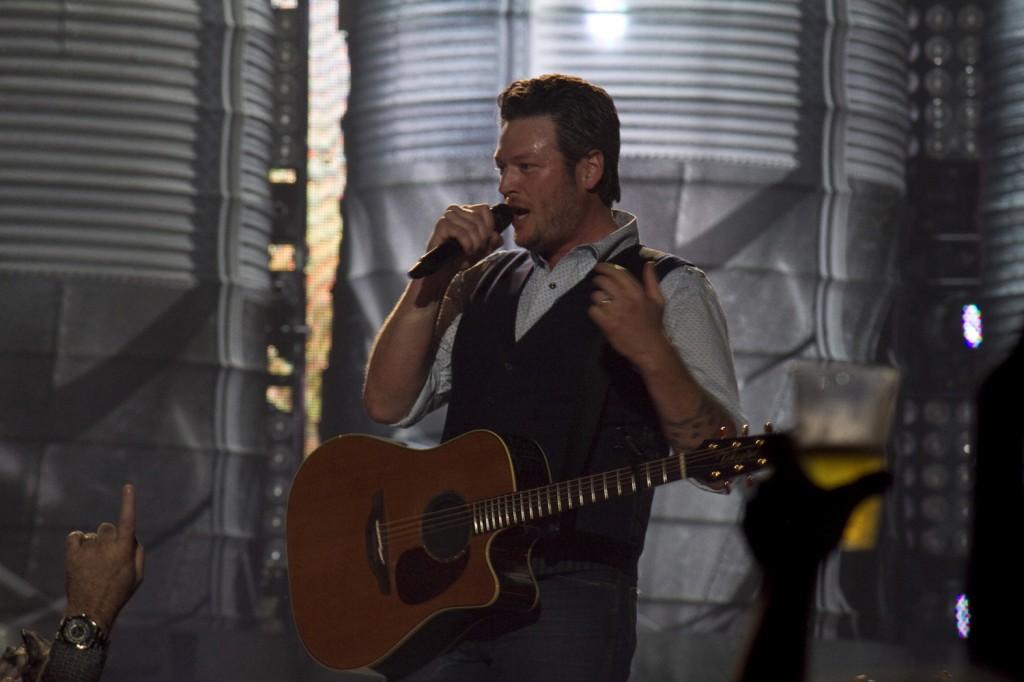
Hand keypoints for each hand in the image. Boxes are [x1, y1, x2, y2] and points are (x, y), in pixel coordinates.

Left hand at [63, 484, 144, 634]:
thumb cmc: (118, 593)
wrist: (91, 612)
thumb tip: (131, 537)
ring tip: (94, 563)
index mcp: (124, 550)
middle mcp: (106, 546)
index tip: (128, 487)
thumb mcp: (138, 576)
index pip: (128, 520)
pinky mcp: (72, 556)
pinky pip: (75, 537)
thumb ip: (137, 553)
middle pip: (108, 527)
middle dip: (110, 536)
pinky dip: (78, 541)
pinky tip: (81, 553)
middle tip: (109, 555)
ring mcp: (88, 550)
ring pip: (93, 534)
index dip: (129, 502)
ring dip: (95, 543)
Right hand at [426, 204, 503, 272]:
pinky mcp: (442, 225)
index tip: (487, 241)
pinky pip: (462, 233)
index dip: (489, 226)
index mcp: (466, 210)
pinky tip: (465, 251)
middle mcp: (456, 210)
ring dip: (475, 243)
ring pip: (471, 226)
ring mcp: (448, 216)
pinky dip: (467, 244)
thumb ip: (493, 241)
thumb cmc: (463, 256)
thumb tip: (496, 235)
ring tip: (471, 253)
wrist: (445, 269)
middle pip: (479, 219)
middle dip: (482, 238)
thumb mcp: (483, 248)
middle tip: (478, 251)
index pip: (484, 209)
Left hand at [588, 262, 669, 366]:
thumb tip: (648, 263)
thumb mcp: (658, 300)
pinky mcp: (607, 324)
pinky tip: (600, 314)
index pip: (618, 273)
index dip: (606, 267)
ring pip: (596, 296)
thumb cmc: (654, 324)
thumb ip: (652, 281)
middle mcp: (626, 299)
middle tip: (597, 283)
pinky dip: (594, 311)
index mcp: (637, 292)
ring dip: (597, 297)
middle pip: (604, 282)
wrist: (650, 348)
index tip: (599, 267)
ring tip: (602, 302)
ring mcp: (615, 312)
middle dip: (598, 280)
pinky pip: (593, 310)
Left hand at [742, 437, 890, 575]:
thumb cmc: (817, 531)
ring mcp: (751, 504)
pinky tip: (783, 529)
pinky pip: (756, 514)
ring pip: (764, 493)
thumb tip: (891, 475)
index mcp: (787, 473)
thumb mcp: (845, 506)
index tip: (797, 444)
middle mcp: (764, 483)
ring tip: (795, 515)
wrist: (788, 570)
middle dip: (789, 478)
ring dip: (777, 499)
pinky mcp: (744, 524)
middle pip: (775, 472)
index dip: (788, 440)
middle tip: (805, 491)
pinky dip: (768, 518)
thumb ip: (866, 486)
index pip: (779, 441)